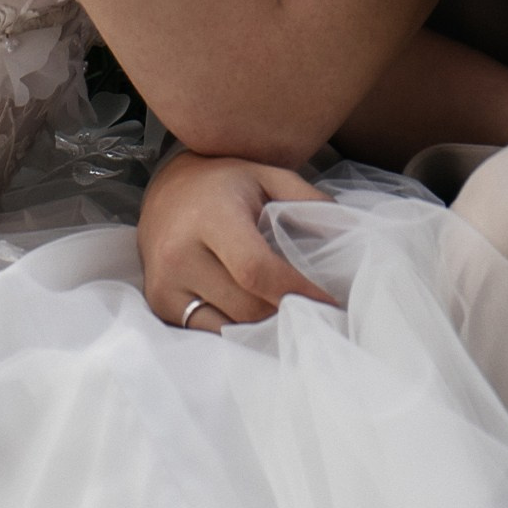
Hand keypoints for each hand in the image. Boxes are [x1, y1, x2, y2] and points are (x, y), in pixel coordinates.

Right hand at [136, 150, 337, 332]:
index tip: (330, 303)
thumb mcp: (268, 176)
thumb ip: (308, 201)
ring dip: (261, 327)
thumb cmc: (226, 182)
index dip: (298, 292)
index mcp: (211, 217)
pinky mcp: (158, 303)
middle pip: (246, 306)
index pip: (257, 270)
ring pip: (228, 327)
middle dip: (286, 312)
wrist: (166, 187)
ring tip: (288, 316)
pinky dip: (235, 330)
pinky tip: (254, 318)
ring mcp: (164, 283)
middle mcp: (179, 253)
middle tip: (315, 312)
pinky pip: (206, 330)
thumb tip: (348, 233)